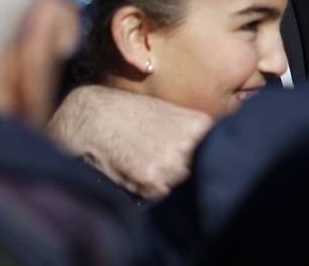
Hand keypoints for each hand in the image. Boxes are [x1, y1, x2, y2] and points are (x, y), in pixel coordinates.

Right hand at [47, 85, 212, 197]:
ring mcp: (170, 163)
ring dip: (165, 181)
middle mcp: (189, 144)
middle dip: (185, 171)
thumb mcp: (170, 115)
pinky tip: (133, 167)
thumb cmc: (130, 113)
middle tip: (159, 156)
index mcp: (199, 124)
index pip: (217, 153)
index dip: (205, 159)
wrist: (91, 115)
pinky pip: (158, 195)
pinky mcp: (149, 179)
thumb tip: (211, 158)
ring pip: (179, 186)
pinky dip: (147, 188)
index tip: (197, 160)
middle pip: (199, 172)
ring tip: (143, 158)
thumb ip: (193, 135)